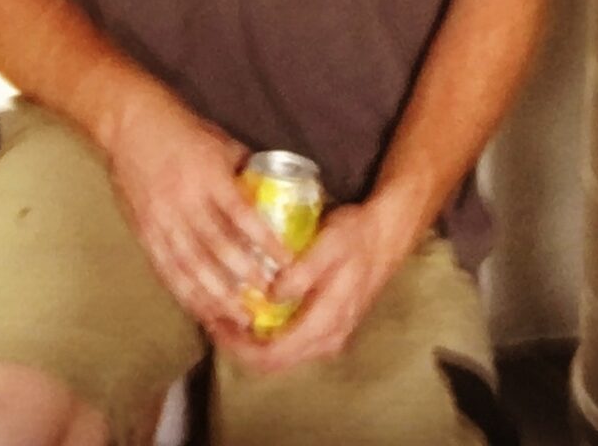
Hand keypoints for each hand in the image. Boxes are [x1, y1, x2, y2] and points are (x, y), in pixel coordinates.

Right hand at [98, 91, 282, 338]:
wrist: (130, 125)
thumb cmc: (181, 131)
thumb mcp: (221, 143)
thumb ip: (244, 171)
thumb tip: (276, 194)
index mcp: (209, 176)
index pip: (242, 215)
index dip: (265, 241)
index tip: (287, 263)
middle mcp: (185, 201)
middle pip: (217, 248)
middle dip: (244, 278)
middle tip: (268, 300)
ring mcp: (162, 219)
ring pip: (191, 266)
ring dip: (216, 295)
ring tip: (239, 317)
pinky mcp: (145, 232)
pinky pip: (166, 268)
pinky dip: (185, 293)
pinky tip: (201, 310)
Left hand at [216, 195, 415, 373]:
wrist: (386, 235)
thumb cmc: (356, 236)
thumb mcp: (329, 245)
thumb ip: (302, 272)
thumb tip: (270, 296)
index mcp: (325, 323)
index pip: (273, 355)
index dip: (238, 347)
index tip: (214, 325)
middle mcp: (327, 340)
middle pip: (274, 362)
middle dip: (239, 346)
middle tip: (211, 319)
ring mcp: (329, 337)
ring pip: (282, 355)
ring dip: (252, 341)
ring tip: (226, 313)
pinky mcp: (328, 328)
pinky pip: (291, 342)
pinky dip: (268, 334)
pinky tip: (252, 310)